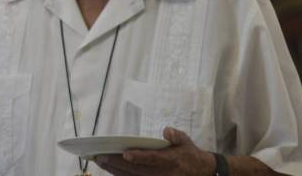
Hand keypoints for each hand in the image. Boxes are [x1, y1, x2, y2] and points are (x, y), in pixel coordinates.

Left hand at [95, 127, 214, 175]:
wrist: (200, 171)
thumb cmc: (188, 153)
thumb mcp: (186, 141)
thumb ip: (176, 136)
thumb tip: (167, 130)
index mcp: (171, 160)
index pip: (153, 159)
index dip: (139, 157)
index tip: (125, 154)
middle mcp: (163, 173)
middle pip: (137, 170)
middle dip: (118, 164)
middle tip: (101, 157)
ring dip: (116, 171)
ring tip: (101, 162)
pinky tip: (110, 170)